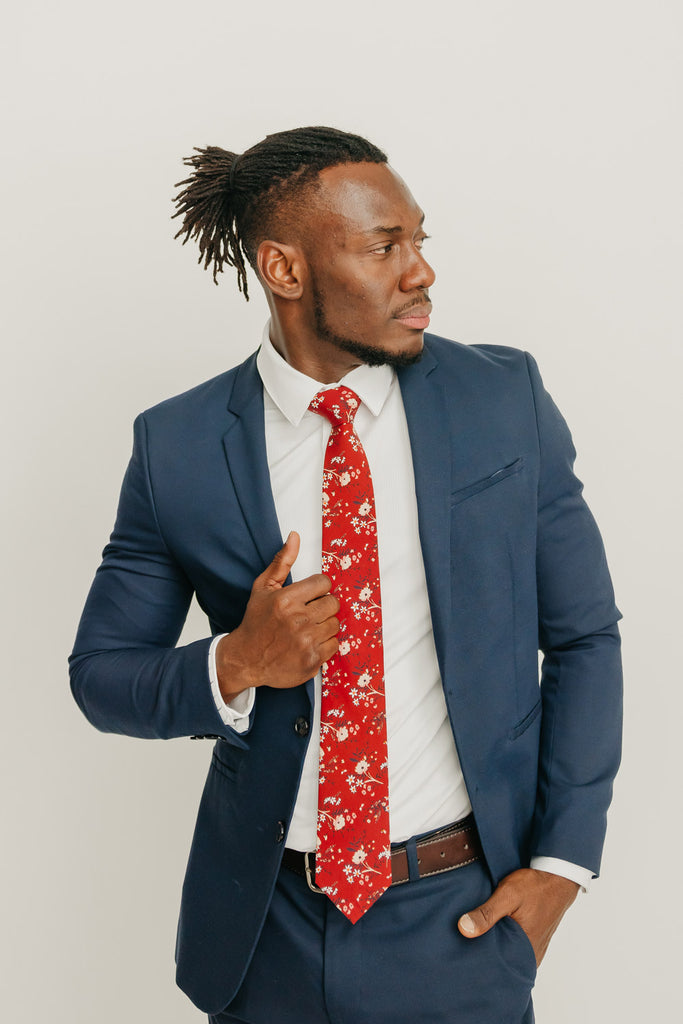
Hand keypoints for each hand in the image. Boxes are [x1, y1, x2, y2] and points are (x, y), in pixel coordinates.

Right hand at [216, 531, 339, 698]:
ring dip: (324, 625)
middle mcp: (298, 620)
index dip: (318, 588)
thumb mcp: (263, 587)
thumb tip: (295, 536)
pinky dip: (325, 644)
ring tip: (307, 629)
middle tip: (308, 613)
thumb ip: (281, 562)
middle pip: (333, 603)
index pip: (324, 583)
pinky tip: (309, 643)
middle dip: (323, 606)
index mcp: (286, 600)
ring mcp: (306, 642)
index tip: (309, 596)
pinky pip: (334, 645)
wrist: (246, 659)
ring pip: (335, 624)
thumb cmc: (256, 621)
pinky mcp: (312, 661)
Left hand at [458, 868, 579, 965]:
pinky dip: (505, 939)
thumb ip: (487, 914)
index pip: (496, 967)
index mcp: (525, 951)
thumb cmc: (535, 887)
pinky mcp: (533, 941)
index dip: (478, 959)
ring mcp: (533, 949)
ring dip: (495, 945)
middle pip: (501, 962)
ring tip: (477, 935)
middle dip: (485, 953)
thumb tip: (464, 929)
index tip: (462, 951)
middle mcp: (531, 955)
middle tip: (466, 942)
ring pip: (508, 954)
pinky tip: (494, 930)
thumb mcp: (508, 895)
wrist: (558, 878)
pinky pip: (515, 946)